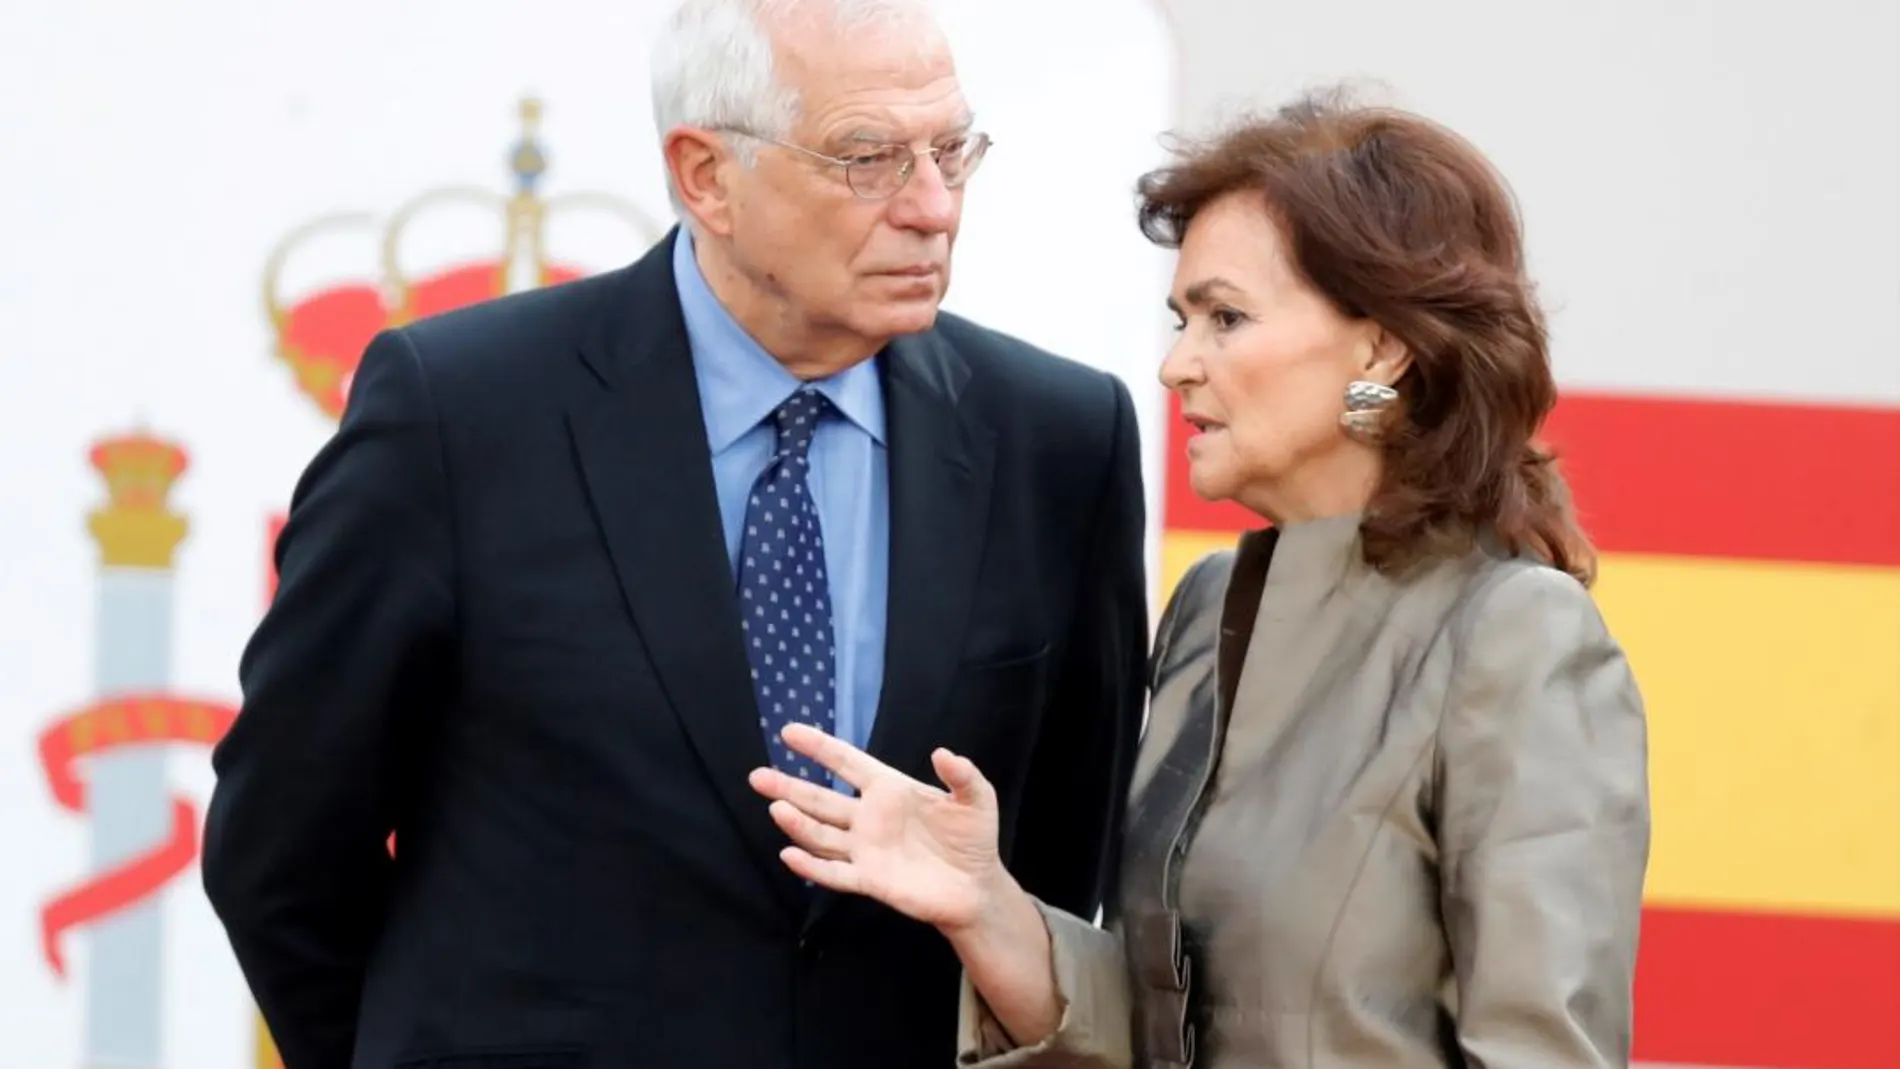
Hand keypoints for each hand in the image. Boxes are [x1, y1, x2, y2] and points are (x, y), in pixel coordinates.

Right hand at [747, 723, 1005, 933]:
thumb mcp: (977, 799)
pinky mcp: (869, 880)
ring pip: (821, 834)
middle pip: (821, 799)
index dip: (819, 747)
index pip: (847, 762)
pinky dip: (811, 866)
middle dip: (790, 787)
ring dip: (798, 823)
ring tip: (775, 808)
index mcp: (889, 789)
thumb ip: (962, 775)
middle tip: (757, 776)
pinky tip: (789, 855)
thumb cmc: (973, 838)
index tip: (789, 731)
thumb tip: (942, 753)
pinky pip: (834, 873)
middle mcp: (869, 817)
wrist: (976, 888)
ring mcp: (866, 849)